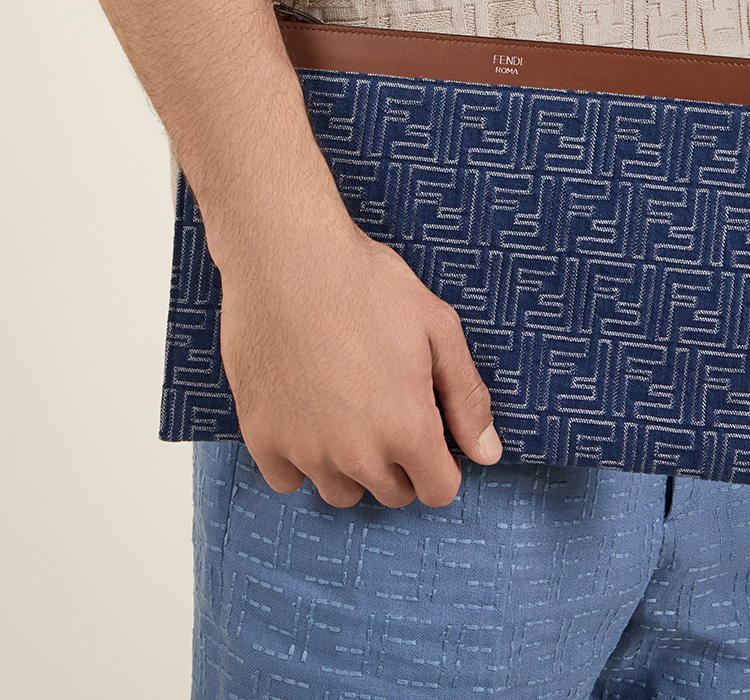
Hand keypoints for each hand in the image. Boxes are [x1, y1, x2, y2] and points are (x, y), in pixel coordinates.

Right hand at [216, 201, 502, 508]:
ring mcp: (304, 449)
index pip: (438, 490)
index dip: (441, 462)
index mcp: (406, 428)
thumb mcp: (437, 327)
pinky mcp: (262, 435)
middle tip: (386, 407)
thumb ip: (466, 396)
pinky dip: (299, 458)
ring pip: (340, 492)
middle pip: (391, 493)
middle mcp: (356, 453)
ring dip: (350, 466)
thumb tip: (488, 453)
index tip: (428, 430)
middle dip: (399, 461)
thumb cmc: (366, 283)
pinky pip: (287, 479)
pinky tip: (306, 413)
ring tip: (347, 410)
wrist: (288, 256)